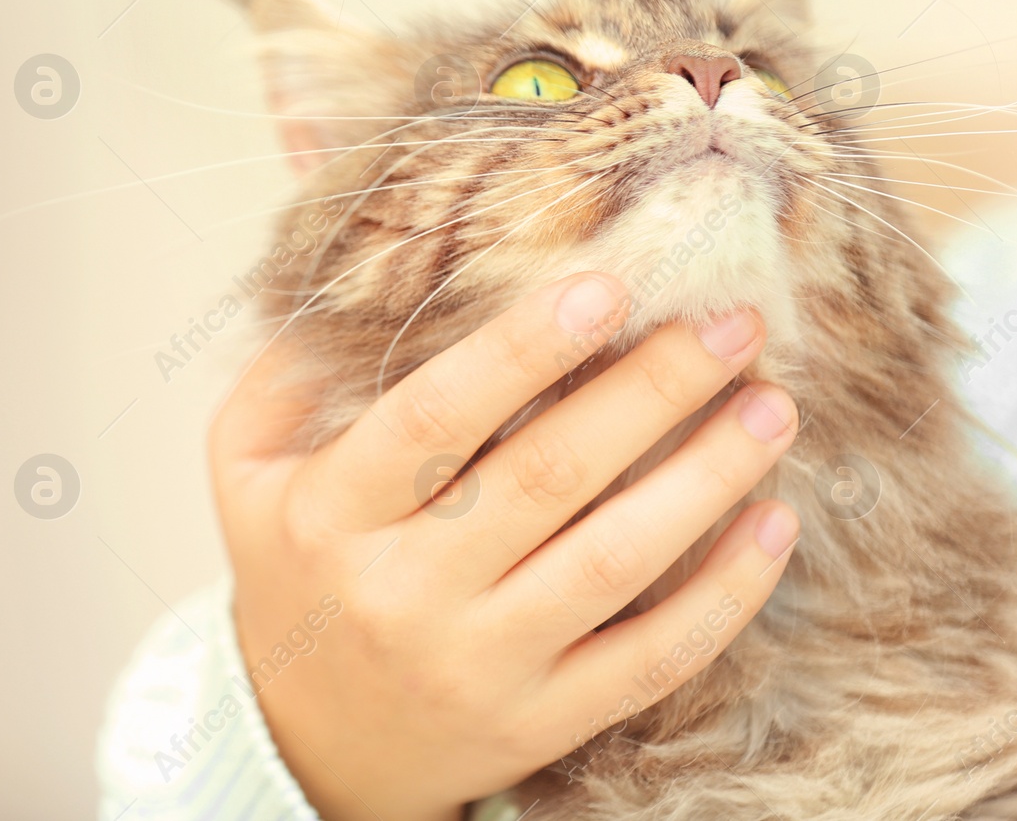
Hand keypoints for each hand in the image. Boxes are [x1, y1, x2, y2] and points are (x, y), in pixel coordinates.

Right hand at [211, 273, 799, 820]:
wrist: (302, 742)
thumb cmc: (291, 574)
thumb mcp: (243, 473)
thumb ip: (279, 376)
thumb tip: (344, 275)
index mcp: (330, 514)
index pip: (434, 419)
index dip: (523, 350)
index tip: (609, 285)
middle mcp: (402, 592)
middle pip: (546, 477)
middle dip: (651, 391)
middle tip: (731, 324)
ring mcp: (476, 665)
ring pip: (612, 563)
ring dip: (706, 478)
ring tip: (771, 406)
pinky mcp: (537, 722)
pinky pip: (648, 661)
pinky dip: (722, 595)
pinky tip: (773, 524)